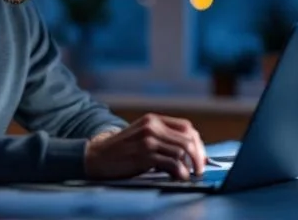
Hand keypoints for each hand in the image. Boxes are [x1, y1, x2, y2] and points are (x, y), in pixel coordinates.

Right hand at [83, 114, 205, 180]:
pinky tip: (179, 177)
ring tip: (188, 175)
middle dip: (198, 156)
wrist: (97, 156)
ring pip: (182, 150)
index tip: (200, 157)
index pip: (186, 127)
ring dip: (189, 165)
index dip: (197, 142)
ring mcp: (148, 140)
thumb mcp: (142, 136)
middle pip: (188, 138)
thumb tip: (189, 154)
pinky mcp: (144, 155)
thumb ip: (162, 139)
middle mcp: (152, 126)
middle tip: (199, 169)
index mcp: (153, 120)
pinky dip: (180, 172)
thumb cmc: (122, 150)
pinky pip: (172, 163)